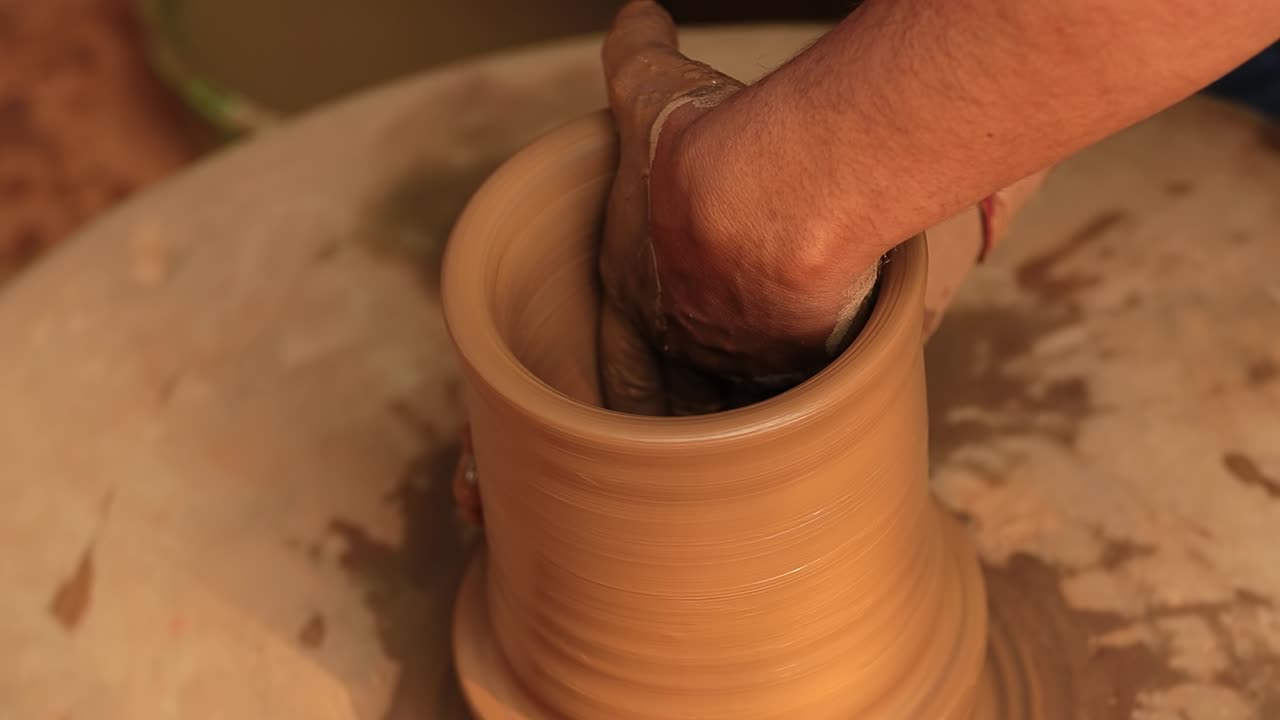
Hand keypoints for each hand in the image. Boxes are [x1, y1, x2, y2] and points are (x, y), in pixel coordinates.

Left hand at [600, 0, 879, 415]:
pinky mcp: (796, 365)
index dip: (623, 370)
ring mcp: (737, 355)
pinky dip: (803, 396)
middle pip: (678, 384)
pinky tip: (813, 403)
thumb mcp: (647, 86)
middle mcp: (679, 333)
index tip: (632, 387)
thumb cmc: (698, 147)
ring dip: (742, 407)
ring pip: (736, 394)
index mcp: (633, 289)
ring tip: (757, 422)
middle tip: (696, 420)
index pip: (617, 355)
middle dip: (685, 399)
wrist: (767, 195)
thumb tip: (639, 11)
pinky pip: (796, 392)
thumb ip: (635, 49)